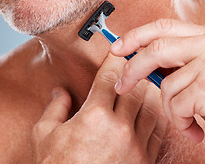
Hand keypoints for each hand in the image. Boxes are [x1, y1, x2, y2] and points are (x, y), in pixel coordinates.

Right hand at [31, 54, 166, 163]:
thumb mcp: (45, 137)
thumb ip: (54, 108)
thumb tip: (59, 91)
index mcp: (93, 117)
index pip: (109, 78)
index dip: (115, 61)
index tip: (118, 51)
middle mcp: (119, 128)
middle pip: (135, 88)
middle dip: (135, 71)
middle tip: (136, 61)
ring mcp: (136, 144)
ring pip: (152, 105)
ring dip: (149, 90)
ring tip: (146, 81)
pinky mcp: (146, 159)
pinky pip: (159, 128)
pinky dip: (158, 113)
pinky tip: (154, 106)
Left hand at [111, 19, 204, 161]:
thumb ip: (182, 62)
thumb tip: (144, 64)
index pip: (163, 26)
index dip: (136, 35)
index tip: (118, 48)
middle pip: (155, 49)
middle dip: (132, 69)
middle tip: (122, 85)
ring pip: (166, 86)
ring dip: (172, 110)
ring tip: (189, 119)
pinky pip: (176, 106)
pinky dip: (181, 122)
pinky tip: (198, 127)